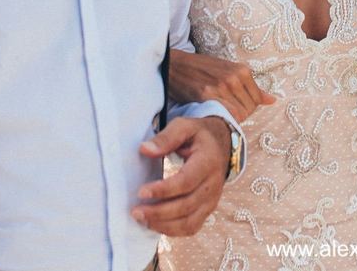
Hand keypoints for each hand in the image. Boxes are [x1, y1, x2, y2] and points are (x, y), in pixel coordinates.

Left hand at [132, 116, 231, 235]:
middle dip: (159, 212)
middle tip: (135, 211)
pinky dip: (172, 231)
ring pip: (189, 222)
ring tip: (141, 219)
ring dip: (163, 225)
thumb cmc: (198, 135)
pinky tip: (154, 224)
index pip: (186, 181)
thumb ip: (166, 137)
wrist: (221, 145)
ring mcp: (212, 200)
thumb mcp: (185, 127)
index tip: (141, 192)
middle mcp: (213, 184)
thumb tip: (144, 149)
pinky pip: (191, 227)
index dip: (164, 190)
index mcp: (208, 161)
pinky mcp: (208, 210)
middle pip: (187, 205)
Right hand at [168, 49, 275, 121]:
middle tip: (226, 111)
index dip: (248, 107)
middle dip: (240, 114)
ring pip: (238, 114)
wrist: (175, 65)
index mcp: (242, 70)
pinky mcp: (207, 96)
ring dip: (230, 118)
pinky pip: (224, 115)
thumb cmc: (201, 68)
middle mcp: (234, 78)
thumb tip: (272, 100)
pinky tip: (212, 113)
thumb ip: (250, 86)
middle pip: (249, 109)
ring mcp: (222, 87)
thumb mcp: (228, 70)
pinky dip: (221, 118)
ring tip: (219, 112)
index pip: (257, 99)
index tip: (236, 106)